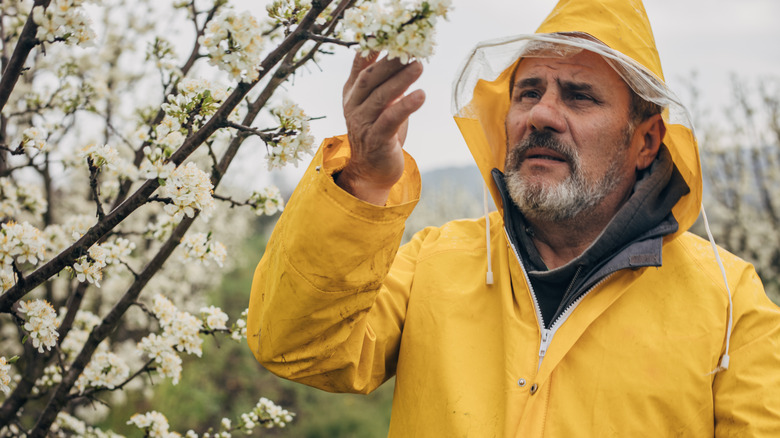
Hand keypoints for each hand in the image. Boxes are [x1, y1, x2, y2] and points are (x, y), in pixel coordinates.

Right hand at [336, 51, 424, 204]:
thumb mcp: (381, 103)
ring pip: (380, 97)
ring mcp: (362, 123)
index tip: (389, 33)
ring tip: (419, 65)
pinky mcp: (376, 140)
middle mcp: (353, 106)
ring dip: (401, 80)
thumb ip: (386, 81)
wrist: (371, 171)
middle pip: (369, 78)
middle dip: (390, 61)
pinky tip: (421, 95)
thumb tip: (405, 55)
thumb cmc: (380, 132)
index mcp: (352, 93)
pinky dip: (405, 106)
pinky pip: (390, 119)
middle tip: (411, 49)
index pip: (359, 65)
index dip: (372, 47)